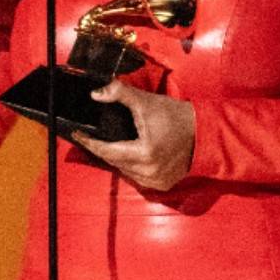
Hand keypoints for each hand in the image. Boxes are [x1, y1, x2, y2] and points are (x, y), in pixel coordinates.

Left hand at [72, 80, 196, 190]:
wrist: (204, 132)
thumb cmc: (176, 116)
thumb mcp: (147, 102)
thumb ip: (120, 94)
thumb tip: (96, 94)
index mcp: (144, 153)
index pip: (107, 151)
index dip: (90, 143)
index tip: (76, 134)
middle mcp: (149, 172)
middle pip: (114, 161)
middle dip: (101, 149)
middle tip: (88, 137)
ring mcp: (156, 181)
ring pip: (125, 171)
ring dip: (116, 159)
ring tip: (105, 145)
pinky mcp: (163, 185)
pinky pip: (138, 177)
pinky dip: (130, 167)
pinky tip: (126, 155)